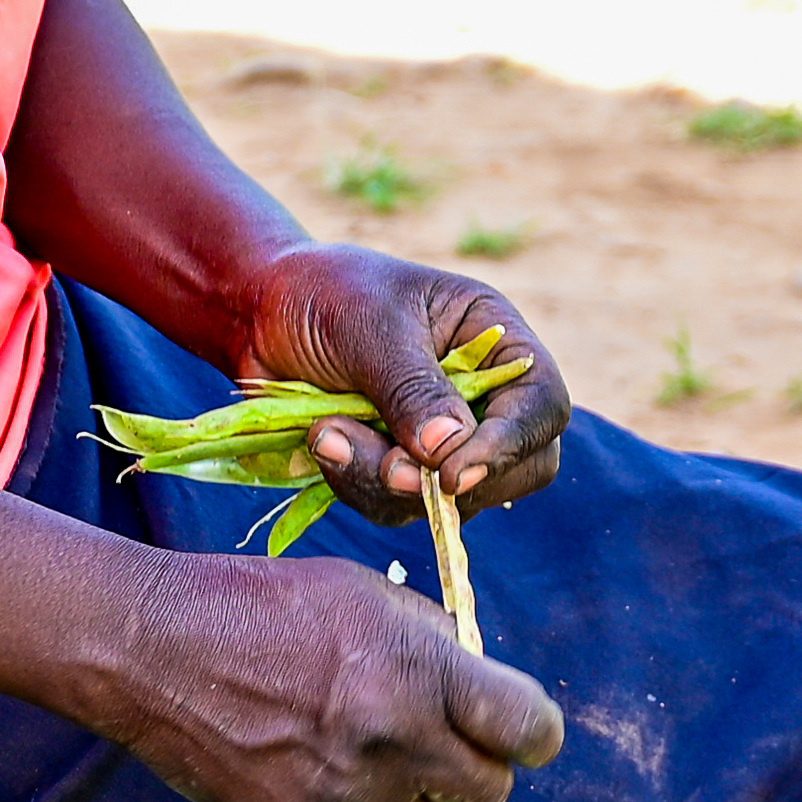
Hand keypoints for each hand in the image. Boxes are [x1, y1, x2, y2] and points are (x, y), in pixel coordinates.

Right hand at [81, 544, 572, 801]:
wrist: (151, 649)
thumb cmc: (262, 604)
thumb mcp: (364, 595)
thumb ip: (432, 644)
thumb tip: (476, 684)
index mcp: (418, 673)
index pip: (528, 730)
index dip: (533, 732)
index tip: (521, 729)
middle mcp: (391, 744)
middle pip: (488, 794)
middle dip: (476, 767)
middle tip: (442, 739)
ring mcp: (341, 798)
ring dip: (409, 790)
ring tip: (356, 741)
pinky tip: (297, 755)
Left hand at [228, 242, 574, 527]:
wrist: (260, 311)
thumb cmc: (326, 295)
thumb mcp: (372, 327)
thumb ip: (413, 389)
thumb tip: (450, 453)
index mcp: (495, 341)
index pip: (541, 406)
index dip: (509, 446)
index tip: (451, 473)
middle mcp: (482, 396)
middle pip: (516, 470)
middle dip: (448, 481)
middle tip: (387, 468)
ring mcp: (441, 440)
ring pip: (448, 501)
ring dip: (384, 481)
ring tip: (328, 432)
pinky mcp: (397, 467)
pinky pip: (396, 506)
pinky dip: (356, 484)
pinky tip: (321, 440)